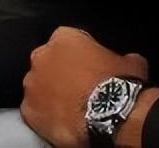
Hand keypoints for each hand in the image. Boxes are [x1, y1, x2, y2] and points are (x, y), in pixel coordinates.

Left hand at [20, 27, 148, 147]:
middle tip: (76, 88)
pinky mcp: (28, 110)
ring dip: (48, 94)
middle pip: (46, 63)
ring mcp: (32, 84)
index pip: (65, 41)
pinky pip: (33, 111)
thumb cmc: (119, 85)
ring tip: (68, 107)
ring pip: (37, 87)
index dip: (77, 55)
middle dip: (58, 74)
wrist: (112, 114)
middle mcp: (42, 57)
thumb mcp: (130, 62)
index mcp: (64, 38)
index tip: (86, 67)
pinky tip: (60, 121)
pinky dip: (43, 116)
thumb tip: (128, 61)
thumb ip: (121, 57)